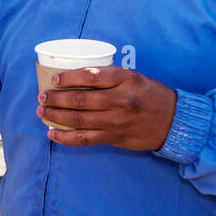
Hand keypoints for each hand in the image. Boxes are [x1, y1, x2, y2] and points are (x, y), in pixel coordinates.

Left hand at [36, 66, 177, 150]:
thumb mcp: (134, 78)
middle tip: (41, 96)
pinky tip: (52, 133)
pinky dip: (65, 137)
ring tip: (42, 111)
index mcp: (125, 80)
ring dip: (55, 116)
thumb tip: (76, 76)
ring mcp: (116, 121)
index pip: (91, 76)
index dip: (68, 78)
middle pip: (79, 99)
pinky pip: (84, 138)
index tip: (54, 79)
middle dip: (55, 98)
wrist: (173, 121)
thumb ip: (110, 77)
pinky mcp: (114, 137)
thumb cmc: (150, 95)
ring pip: (78, 119)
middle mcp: (120, 100)